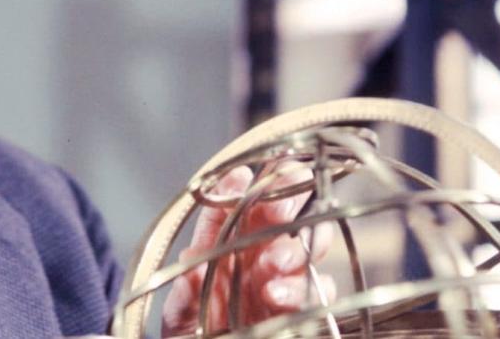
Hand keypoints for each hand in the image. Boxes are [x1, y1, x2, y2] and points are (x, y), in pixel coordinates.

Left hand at [161, 165, 333, 336]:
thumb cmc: (193, 337)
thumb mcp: (181, 314)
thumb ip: (187, 291)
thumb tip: (192, 263)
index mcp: (222, 247)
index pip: (230, 205)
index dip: (236, 187)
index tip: (241, 177)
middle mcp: (255, 256)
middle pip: (280, 211)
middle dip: (287, 198)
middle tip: (279, 210)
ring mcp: (281, 279)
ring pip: (306, 243)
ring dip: (296, 247)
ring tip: (276, 262)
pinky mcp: (302, 308)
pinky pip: (318, 289)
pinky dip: (302, 287)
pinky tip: (277, 295)